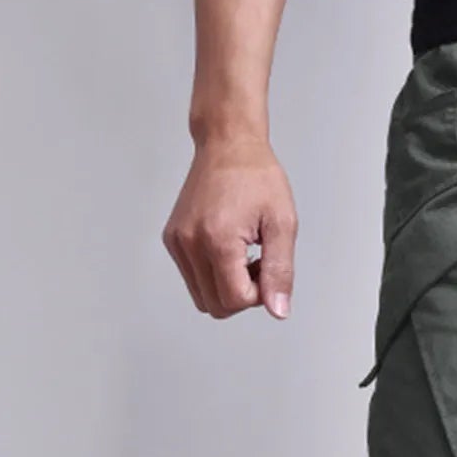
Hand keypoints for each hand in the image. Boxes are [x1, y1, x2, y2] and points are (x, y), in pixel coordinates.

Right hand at [163, 134, 296, 318]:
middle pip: (216, 306)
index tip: (266, 267)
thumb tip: (278, 310)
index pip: (235, 300)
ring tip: (243, 255)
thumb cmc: (257, 177)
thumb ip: (280, 271)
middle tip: (257, 263)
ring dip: (227, 288)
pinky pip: (193, 279)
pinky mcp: (173, 239)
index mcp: (217, 239)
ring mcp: (177, 242)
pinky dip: (213, 277)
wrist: (228, 146)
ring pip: (202, 298)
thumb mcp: (283, 224)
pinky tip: (228, 250)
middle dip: (242, 295)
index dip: (258, 295)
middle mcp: (190, 242)